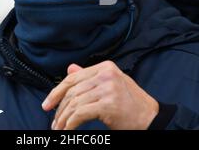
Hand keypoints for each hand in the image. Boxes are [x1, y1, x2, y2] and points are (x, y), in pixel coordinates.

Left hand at [41, 61, 158, 129]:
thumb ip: (90, 77)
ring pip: (74, 103)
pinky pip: (80, 114)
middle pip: (72, 90)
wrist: (151, 118)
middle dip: (59, 108)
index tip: (47, 104)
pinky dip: (70, 124)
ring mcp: (108, 88)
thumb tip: (70, 69)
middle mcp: (106, 74)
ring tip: (59, 129)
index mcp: (105, 67)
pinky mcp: (108, 104)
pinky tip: (68, 131)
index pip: (74, 78)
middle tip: (54, 122)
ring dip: (63, 119)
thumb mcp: (111, 85)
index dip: (57, 91)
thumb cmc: (130, 103)